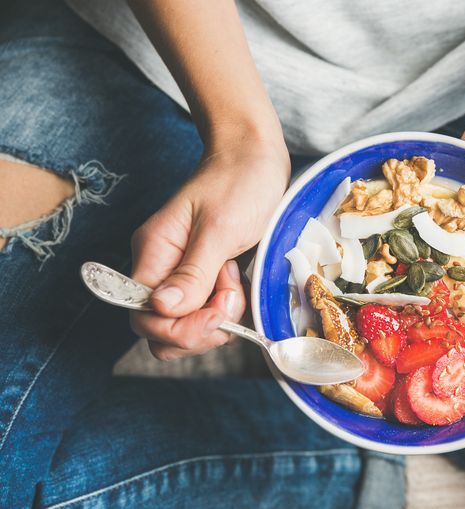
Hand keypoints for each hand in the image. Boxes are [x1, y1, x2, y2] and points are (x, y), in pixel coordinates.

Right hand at [129, 140, 289, 359]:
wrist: (256, 158)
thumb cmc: (238, 182)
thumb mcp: (219, 228)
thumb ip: (192, 272)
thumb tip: (161, 309)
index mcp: (154, 254)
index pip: (144, 316)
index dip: (180, 327)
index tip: (219, 308)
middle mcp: (163, 270)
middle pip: (163, 331)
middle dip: (202, 328)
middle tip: (232, 295)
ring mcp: (186, 276)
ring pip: (189, 327)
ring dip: (220, 319)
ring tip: (238, 282)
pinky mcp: (209, 280)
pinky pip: (210, 315)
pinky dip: (230, 312)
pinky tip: (244, 286)